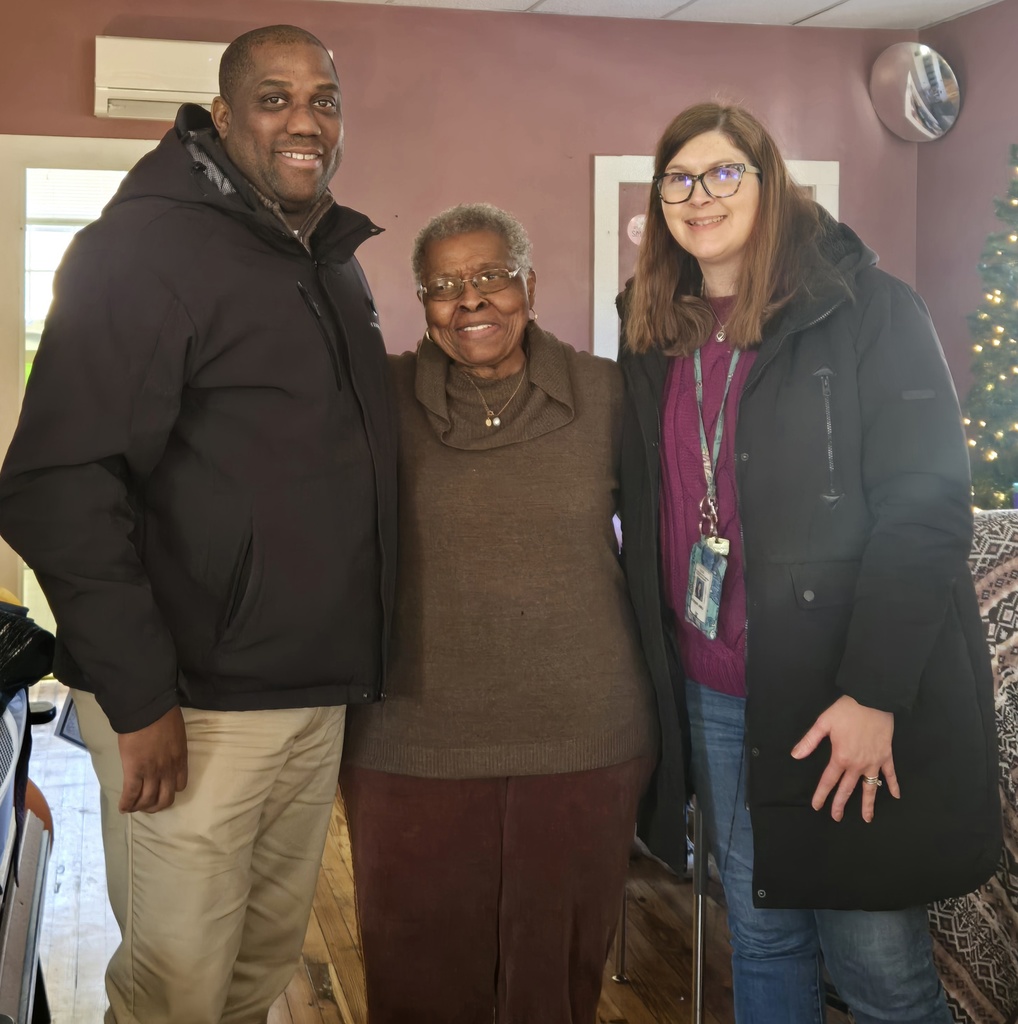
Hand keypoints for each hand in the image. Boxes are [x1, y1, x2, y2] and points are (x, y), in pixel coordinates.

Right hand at [117, 706, 187, 813]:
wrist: (148, 710)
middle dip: (156, 806)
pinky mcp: (134, 771)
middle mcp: (168, 770)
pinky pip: (131, 794)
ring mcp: (151, 772)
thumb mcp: (176, 734)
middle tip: (147, 805)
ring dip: (140, 807)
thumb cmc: (163, 715)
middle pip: (165, 798)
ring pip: (148, 800)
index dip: (170, 791)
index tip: (162, 790)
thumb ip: (172, 747)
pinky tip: (122, 807)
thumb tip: (163, 752)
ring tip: (133, 807)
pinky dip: (126, 804)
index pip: (180, 785)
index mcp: (180, 759)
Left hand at [790, 695, 899, 822]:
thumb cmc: (846, 711)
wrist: (872, 700)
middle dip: (840, 804)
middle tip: (836, 818)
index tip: (817, 806)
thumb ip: (809, 741)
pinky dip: (893, 785)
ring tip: (866, 818)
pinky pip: (891, 774)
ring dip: (868, 804)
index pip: (828, 781)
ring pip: (870, 788)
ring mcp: (874, 762)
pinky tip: (895, 796)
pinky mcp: (886, 756)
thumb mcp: (823, 723)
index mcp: (840, 757)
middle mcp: (857, 765)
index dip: (822, 795)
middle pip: (847, 789)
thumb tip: (795, 756)